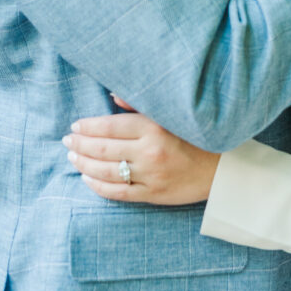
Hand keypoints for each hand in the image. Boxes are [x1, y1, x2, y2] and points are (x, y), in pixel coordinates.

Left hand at [64, 107, 219, 204]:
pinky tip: (87, 179)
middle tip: (67, 140)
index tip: (75, 125)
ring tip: (72, 157)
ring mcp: (150, 176)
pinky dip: (98, 186)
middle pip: (103, 149)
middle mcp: (150, 152)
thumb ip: (141, 105)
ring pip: (106, 172)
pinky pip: (117, 193)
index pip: (110, 126)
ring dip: (84, 164)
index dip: (88, 126)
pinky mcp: (152, 195)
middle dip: (80, 144)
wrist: (223, 169)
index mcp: (154, 127)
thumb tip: (112, 95)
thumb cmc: (197, 136)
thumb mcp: (171, 115)